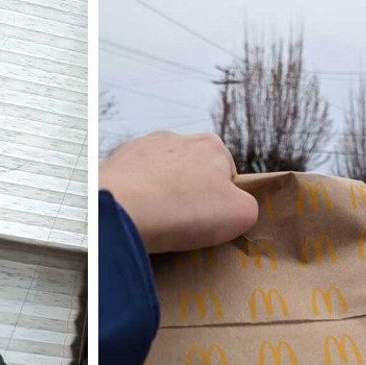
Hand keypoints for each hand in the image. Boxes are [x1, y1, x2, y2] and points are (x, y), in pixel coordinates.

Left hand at [100, 131, 258, 253]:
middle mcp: (176, 139)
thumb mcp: (241, 214)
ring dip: (160, 196)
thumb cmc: (184, 210)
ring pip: (159, 176)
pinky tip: (135, 217)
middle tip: (184, 225)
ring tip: (157, 223)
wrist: (122, 209)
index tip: (210, 221)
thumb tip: (239, 208)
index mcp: (211, 146)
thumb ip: (249, 207)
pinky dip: (134, 199)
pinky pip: (132, 183)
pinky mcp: (116, 162)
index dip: (221, 201)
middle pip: (191, 173)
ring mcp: (142, 148)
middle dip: (189, 196)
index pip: (225, 174)